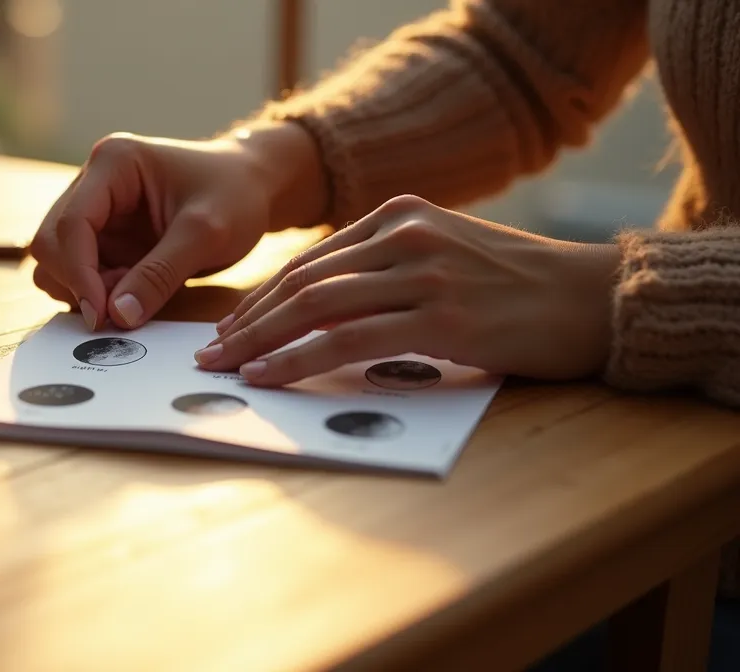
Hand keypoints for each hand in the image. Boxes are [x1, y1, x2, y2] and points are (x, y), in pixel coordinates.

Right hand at [30, 120, 326, 330]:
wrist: (254, 187)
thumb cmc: (236, 195)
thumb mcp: (206, 234)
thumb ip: (161, 274)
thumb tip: (117, 316)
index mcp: (113, 163)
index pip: (70, 224)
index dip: (78, 273)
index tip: (102, 315)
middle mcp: (92, 183)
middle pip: (50, 243)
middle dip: (78, 283)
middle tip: (119, 310)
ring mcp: (95, 211)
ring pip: (58, 263)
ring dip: (86, 290)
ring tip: (136, 294)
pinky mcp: (103, 237)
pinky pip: (80, 274)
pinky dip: (98, 293)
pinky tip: (136, 291)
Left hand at [194, 195, 623, 385]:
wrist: (595, 297)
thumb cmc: (517, 288)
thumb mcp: (445, 257)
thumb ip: (386, 273)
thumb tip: (320, 314)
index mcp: (400, 215)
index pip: (310, 261)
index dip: (261, 298)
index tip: (230, 328)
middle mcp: (405, 235)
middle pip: (302, 281)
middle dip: (247, 320)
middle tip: (209, 353)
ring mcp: (423, 272)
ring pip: (316, 308)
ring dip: (259, 341)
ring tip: (224, 369)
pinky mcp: (442, 316)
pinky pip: (349, 339)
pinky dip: (299, 359)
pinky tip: (268, 374)